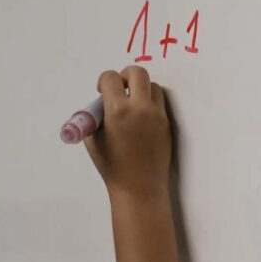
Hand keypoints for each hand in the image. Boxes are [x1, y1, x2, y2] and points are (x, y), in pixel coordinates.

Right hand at [84, 65, 170, 199]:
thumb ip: (96, 116)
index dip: (103, 82)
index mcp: (117, 111)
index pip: (111, 77)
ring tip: (133, 106)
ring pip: (153, 86)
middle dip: (125, 76)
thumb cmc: (112, 167)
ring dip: (141, 90)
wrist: (139, 189)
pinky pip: (160, 103)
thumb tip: (100, 102)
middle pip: (137, 72)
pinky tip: (142, 119)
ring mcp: (157, 116)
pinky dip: (150, 104)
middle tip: (121, 89)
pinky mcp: (167, 125)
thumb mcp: (93, 140)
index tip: (102, 91)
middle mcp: (140, 109)